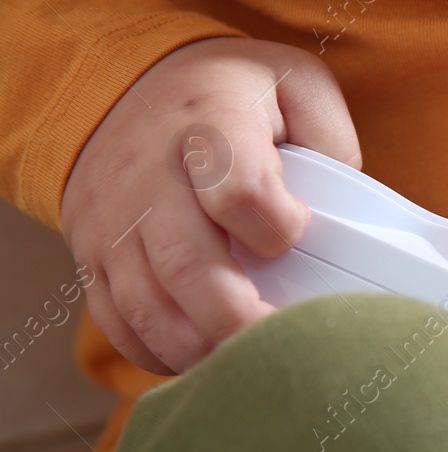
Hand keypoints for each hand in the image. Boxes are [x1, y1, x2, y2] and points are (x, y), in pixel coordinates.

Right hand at [60, 37, 360, 374]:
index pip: (239, 189)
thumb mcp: (293, 83)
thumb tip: (351, 207)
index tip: (301, 232)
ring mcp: (113, 220)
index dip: (277, 225)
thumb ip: (332, 138)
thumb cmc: (228, 92)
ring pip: (146, 306)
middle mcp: (150, 177)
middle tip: (288, 353)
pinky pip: (115, 320)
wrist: (124, 82)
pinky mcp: (91, 252)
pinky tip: (205, 361)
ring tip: (251, 369)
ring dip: (201, 351)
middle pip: (186, 265)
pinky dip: (157, 354)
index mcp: (210, 127)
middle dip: (240, 323)